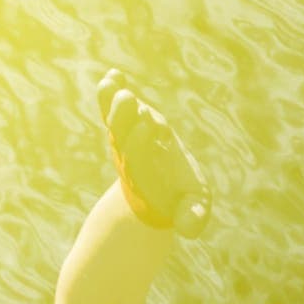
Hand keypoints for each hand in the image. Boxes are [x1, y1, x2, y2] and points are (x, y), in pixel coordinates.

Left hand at [98, 69, 212, 236]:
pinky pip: (110, 107)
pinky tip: (113, 74)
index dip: (140, 140)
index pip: (139, 156)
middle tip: (128, 99)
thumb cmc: (178, 197)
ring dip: (114, 103)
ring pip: (114, 119)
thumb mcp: (193, 208)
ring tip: (116, 85)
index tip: (149, 123)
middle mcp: (132, 152)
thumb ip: (193, 216)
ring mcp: (124, 136)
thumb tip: (190, 228)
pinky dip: (109, 91)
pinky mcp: (122, 124)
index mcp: (148, 171)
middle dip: (124, 116)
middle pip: (122, 133)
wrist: (152, 193)